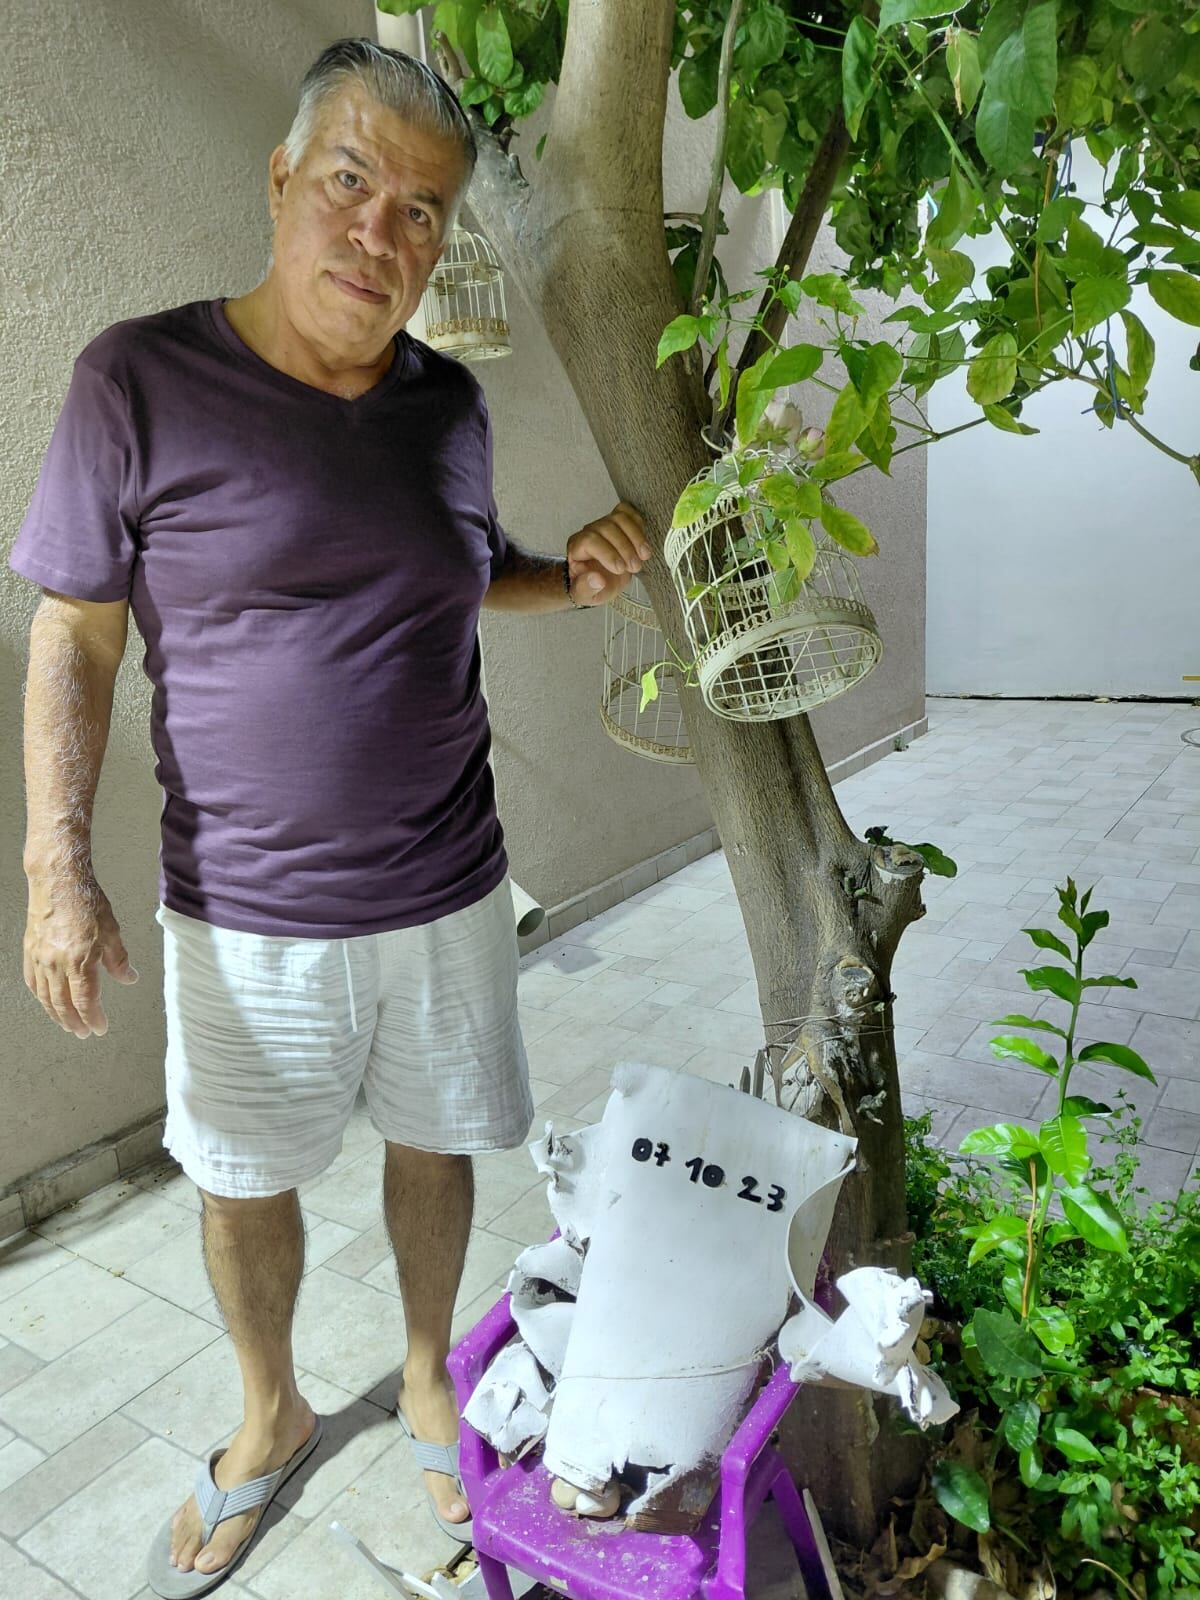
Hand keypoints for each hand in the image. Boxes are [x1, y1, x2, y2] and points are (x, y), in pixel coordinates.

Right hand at [23, 873, 137, 1038]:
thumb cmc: (85, 902)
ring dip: (57, 1014)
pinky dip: (40, 996)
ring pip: (45, 997)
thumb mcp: (112, 932)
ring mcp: (40, 958)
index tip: (100, 1028)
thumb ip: (119, 960)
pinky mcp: (30, 951)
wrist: (58, 882)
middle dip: (75, 1022)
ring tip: (68, 1024)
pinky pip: (33, 981)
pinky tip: (46, 1001)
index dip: (93, 1018)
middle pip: (63, 1004)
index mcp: (79, 961)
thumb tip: (128, 978)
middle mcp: (56, 964)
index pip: (86, 1001)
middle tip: (84, 1032)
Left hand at [566, 500, 650, 606]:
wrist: (603, 581)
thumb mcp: (586, 596)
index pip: (589, 540)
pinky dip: (640, 527)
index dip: (607, 553)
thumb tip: (596, 579)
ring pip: (620, 517)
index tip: (621, 569)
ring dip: (636, 537)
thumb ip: (586, 589)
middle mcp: (589, 531)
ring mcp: (604, 523)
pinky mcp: (618, 521)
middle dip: (625, 548)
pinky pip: (629, 513)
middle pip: (607, 527)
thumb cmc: (593, 587)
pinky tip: (644, 545)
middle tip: (635, 567)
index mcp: (576, 548)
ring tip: (644, 557)